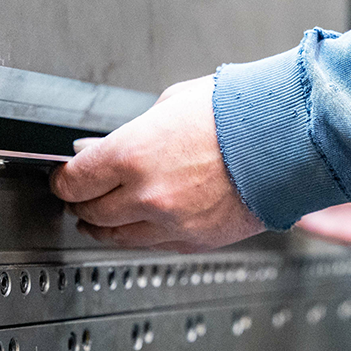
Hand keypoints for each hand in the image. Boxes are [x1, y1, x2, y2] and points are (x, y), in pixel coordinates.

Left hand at [50, 75, 264, 251]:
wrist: (286, 139)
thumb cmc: (238, 112)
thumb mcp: (171, 104)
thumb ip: (132, 132)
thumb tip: (107, 146)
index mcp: (132, 154)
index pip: (74, 181)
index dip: (63, 180)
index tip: (64, 178)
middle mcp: (146, 195)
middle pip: (91, 212)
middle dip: (81, 203)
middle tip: (79, 196)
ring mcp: (171, 223)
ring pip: (118, 237)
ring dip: (104, 227)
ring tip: (101, 218)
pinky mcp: (196, 241)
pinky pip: (154, 246)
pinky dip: (142, 235)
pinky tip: (140, 224)